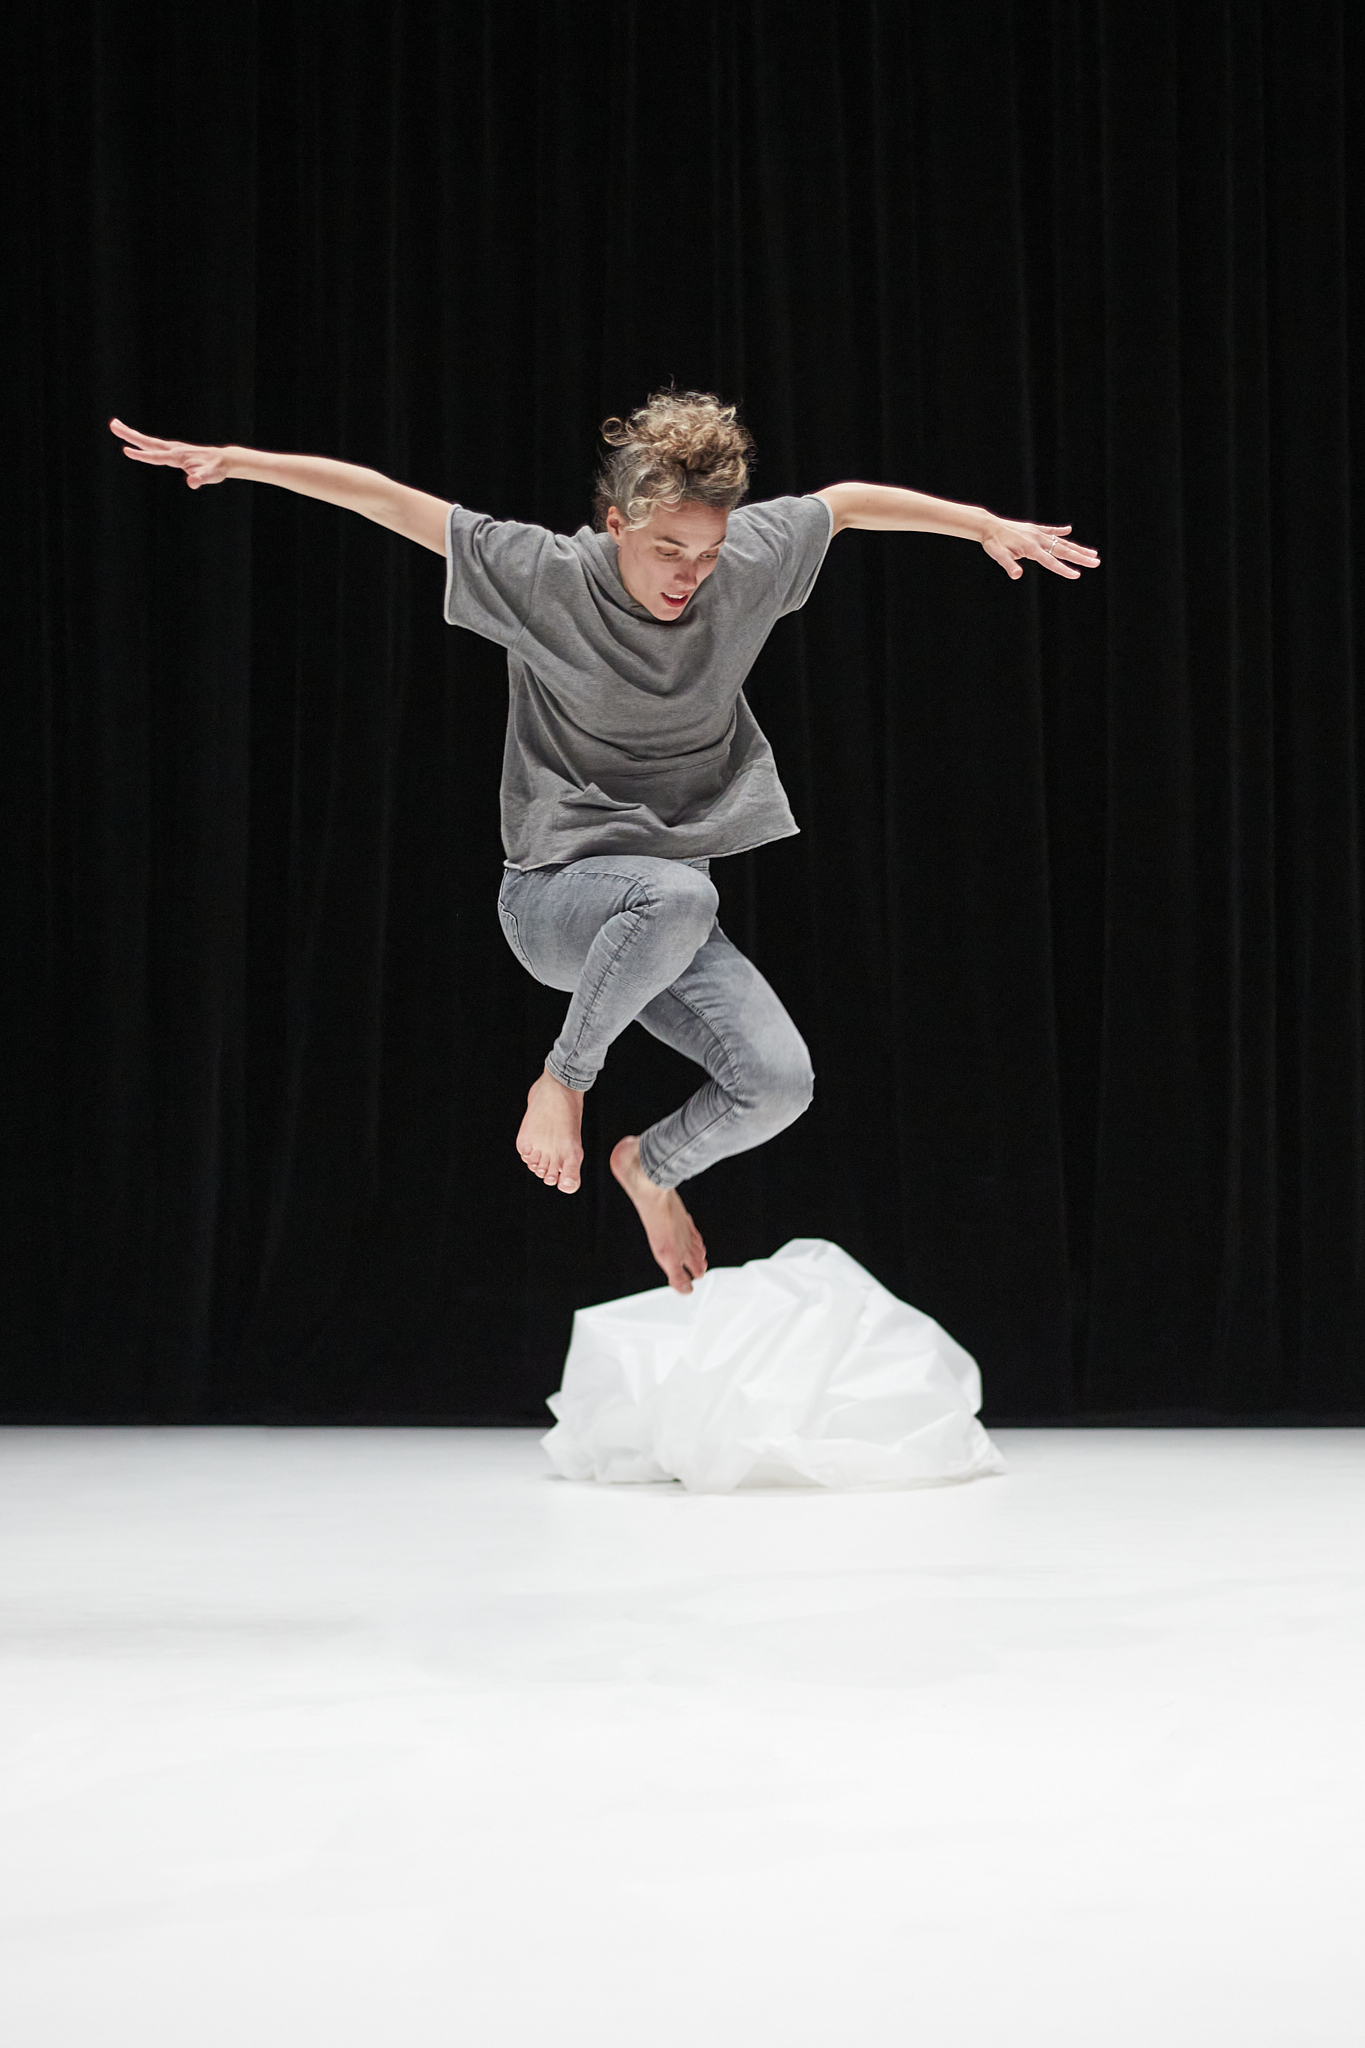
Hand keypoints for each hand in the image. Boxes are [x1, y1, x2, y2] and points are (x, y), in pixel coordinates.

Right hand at [109, 417, 232, 489]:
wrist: (223, 460)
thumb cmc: (215, 470)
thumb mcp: (209, 476)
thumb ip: (200, 479)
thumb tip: (192, 483)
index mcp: (177, 456)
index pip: (155, 456)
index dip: (141, 455)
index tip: (125, 450)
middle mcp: (172, 449)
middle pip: (147, 441)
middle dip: (129, 434)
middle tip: (112, 424)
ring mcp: (173, 448)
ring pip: (148, 441)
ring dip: (132, 434)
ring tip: (116, 426)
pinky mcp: (174, 450)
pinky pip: (154, 445)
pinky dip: (142, 442)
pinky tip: (136, 441)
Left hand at [980, 519, 1099, 580]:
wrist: (988, 526)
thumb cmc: (993, 543)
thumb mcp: (998, 556)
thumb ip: (1009, 565)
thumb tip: (1017, 575)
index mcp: (1031, 548)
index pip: (1051, 561)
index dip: (1064, 569)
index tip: (1077, 575)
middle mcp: (1038, 539)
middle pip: (1063, 550)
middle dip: (1081, 557)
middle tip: (1096, 562)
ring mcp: (1037, 533)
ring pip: (1061, 541)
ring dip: (1077, 547)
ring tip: (1092, 552)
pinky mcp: (1034, 529)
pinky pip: (1050, 530)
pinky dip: (1059, 531)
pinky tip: (1069, 530)